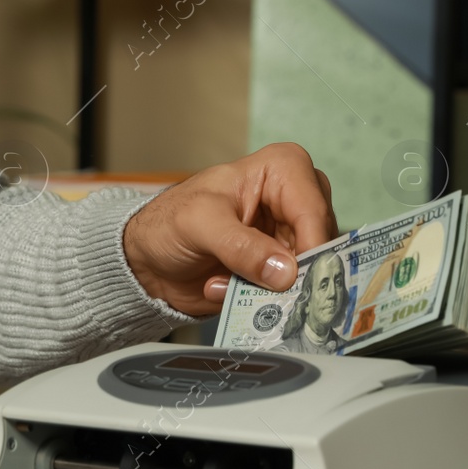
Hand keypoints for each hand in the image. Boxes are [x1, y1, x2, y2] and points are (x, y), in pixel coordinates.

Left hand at [122, 143, 338, 316]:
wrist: (146, 257)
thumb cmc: (168, 222)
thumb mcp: (198, 225)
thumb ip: (241, 246)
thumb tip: (283, 271)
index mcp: (283, 169)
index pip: (314, 212)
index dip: (311, 249)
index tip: (296, 280)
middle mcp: (295, 201)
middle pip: (321, 245)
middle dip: (286, 273)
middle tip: (251, 285)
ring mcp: (289, 238)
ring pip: (306, 273)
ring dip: (264, 288)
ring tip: (222, 281)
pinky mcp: (279, 269)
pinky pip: (288, 292)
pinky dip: (256, 299)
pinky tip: (221, 286)